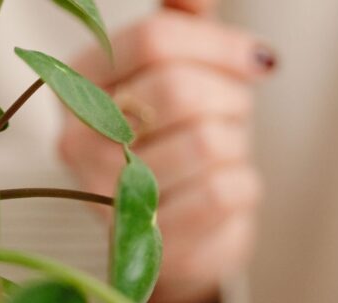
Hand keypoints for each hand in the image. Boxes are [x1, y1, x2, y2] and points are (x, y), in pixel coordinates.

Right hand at [58, 1, 274, 302]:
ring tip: (224, 151)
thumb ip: (183, 23)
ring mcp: (108, 198)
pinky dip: (243, 184)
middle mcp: (78, 142)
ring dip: (235, 143)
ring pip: (205, 144)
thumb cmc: (179, 139)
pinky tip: (227, 187)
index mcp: (78, 85)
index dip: (219, 45)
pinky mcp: (150, 244)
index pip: (153, 41)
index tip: (258, 60)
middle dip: (230, 97)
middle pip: (178, 90)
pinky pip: (221, 193)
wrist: (181, 234)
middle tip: (236, 112)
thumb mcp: (179, 73)